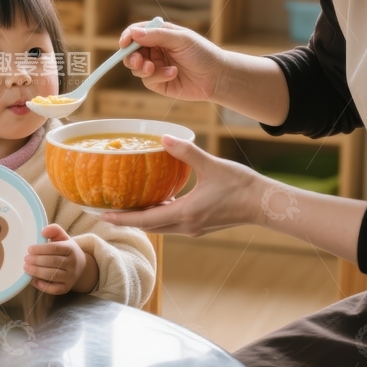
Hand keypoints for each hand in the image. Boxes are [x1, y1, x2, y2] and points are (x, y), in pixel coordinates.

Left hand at [24, 223, 98, 294]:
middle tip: (25, 259)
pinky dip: (43, 286)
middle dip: (37, 260)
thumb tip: (43, 231)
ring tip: (26, 268)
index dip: (41, 249)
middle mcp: (72, 264)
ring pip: (53, 275)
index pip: (55, 248)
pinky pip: (55, 289)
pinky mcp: (66, 288)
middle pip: (53, 262)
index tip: (29, 249)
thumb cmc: (66, 250)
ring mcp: (70, 277)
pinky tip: (34, 281)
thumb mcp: (62, 237)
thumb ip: (54, 230)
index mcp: (71, 249)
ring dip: (38, 272)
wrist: (81, 266)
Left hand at [103, 136, 260, 234]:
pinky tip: (156, 203)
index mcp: (185, 214)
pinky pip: (172, 223)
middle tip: (107, 211)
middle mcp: (186, 226)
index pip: (146, 220)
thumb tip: (164, 137)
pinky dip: (160, 216)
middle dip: (128, 221)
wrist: (264, 203)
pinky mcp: (201, 226)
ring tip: (126, 208)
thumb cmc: (241, 185)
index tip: (102, 216)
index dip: (123, 219)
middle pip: (149, 227)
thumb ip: (187, 152)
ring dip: (144, 219)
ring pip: (161, 227)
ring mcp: (194, 228)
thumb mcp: (212, 164)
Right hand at [120, 21, 227, 101]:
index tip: (124, 43)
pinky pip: (148, 80)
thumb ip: (157, 36)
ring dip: (143, 68)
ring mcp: (156, 66)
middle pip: (131, 52)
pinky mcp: (158, 82)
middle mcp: (155, 49)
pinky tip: (173, 73)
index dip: (128, 37)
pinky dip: (158, 76)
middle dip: (131, 56)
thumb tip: (134, 33)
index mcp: (159, 34)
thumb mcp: (181, 39)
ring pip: (136, 68)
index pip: (136, 33)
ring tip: (154, 68)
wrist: (217, 77)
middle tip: (138, 61)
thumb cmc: (203, 53)